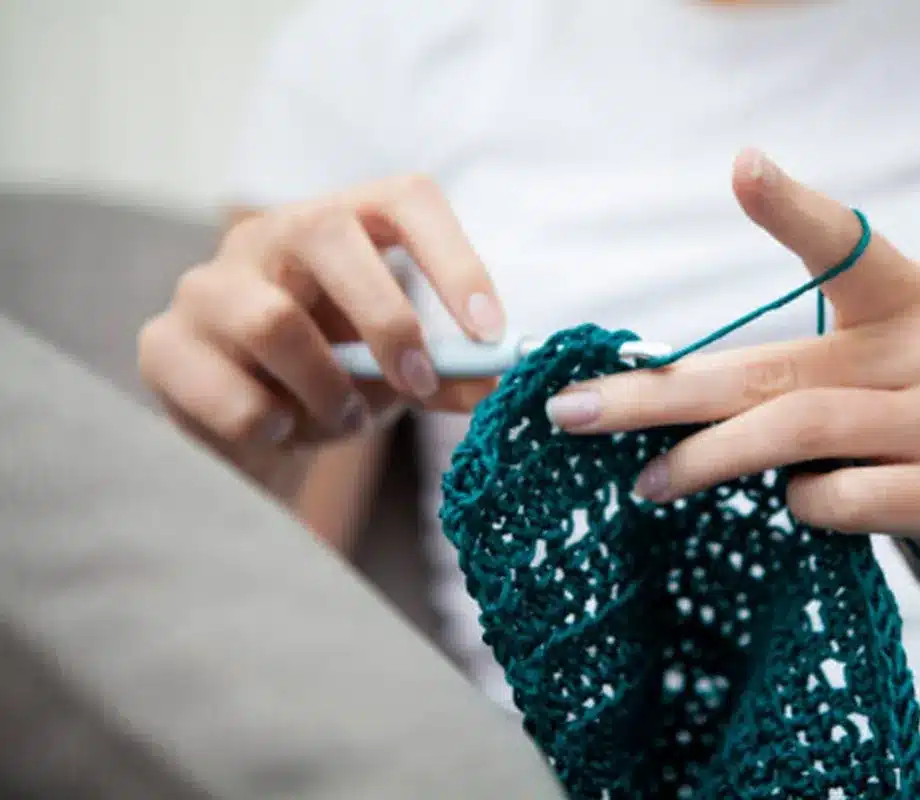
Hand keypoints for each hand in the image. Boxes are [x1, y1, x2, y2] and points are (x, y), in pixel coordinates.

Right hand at [138, 175, 501, 490]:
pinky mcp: (163, 345)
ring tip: (343, 420)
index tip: (488, 332)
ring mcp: (207, 285)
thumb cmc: (338, 380)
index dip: (453, 259)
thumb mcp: (402, 374)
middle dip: (388, 321)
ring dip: (329, 391)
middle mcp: (269, 235)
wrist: (253, 430)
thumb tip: (496, 384)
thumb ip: (448, 375)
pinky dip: (275, 428)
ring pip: (274, 321)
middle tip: (418, 384)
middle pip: (328, 234)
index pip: (404, 198)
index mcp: (342, 223)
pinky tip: (281, 430)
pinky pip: (232, 396)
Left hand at [545, 150, 919, 596]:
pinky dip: (797, 508)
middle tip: (574, 411)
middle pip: (773, 368)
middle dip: (659, 394)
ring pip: (796, 431)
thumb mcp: (853, 379)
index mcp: (907, 302)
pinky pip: (837, 500)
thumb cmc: (893, 433)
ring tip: (645, 484)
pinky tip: (792, 511)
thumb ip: (780, 372)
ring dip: (704, 461)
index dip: (794, 211)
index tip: (743, 167)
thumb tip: (648, 391)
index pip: (847, 246)